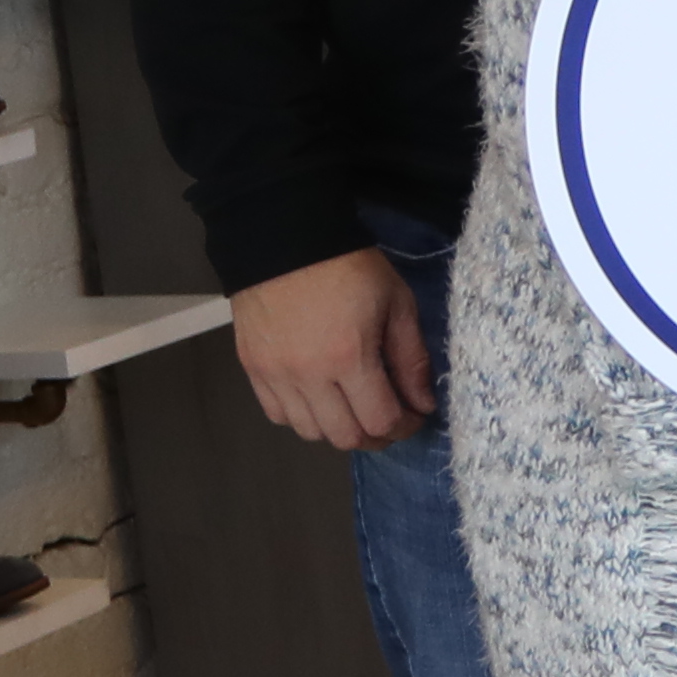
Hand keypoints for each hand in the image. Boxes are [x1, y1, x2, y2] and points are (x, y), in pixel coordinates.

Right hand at [232, 246, 441, 452]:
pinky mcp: (252, 369)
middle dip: (376, 436)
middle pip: (344, 436)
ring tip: (356, 411)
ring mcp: (274, 375)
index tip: (416, 416)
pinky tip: (321, 401)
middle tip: (391, 420)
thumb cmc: (348, 266)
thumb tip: (424, 404)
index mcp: (349, 356)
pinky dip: (303, 417)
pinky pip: (277, 414)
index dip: (405, 427)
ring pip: (309, 432)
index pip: (380, 420)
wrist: (283, 239)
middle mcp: (307, 374)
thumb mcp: (397, 303)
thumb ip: (412, 358)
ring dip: (338, 430)